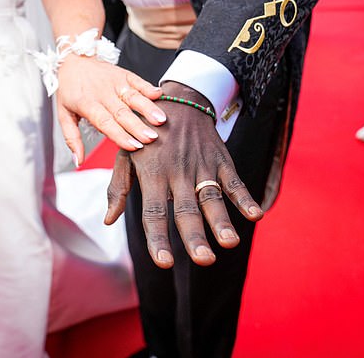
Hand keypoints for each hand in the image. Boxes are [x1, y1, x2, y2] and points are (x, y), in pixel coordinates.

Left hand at [56, 54, 166, 164]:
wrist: (73, 59)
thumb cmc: (70, 90)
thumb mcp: (64, 114)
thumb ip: (72, 139)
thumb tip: (79, 162)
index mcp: (87, 104)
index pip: (105, 122)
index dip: (120, 135)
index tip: (134, 146)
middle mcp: (102, 93)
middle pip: (122, 112)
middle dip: (138, 126)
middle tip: (152, 138)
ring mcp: (114, 82)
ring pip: (133, 96)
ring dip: (148, 108)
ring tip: (161, 120)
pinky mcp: (123, 74)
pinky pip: (137, 80)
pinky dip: (148, 87)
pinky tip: (159, 95)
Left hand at [105, 82, 262, 267]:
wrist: (177, 101)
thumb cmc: (146, 136)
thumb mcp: (126, 156)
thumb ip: (118, 188)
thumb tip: (108, 220)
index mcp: (152, 176)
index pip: (154, 213)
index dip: (158, 238)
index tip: (164, 262)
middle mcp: (177, 174)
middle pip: (185, 210)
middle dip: (194, 236)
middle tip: (204, 260)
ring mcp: (201, 167)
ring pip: (211, 197)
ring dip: (221, 220)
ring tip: (228, 242)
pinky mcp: (220, 160)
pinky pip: (234, 181)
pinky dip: (245, 197)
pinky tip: (255, 215)